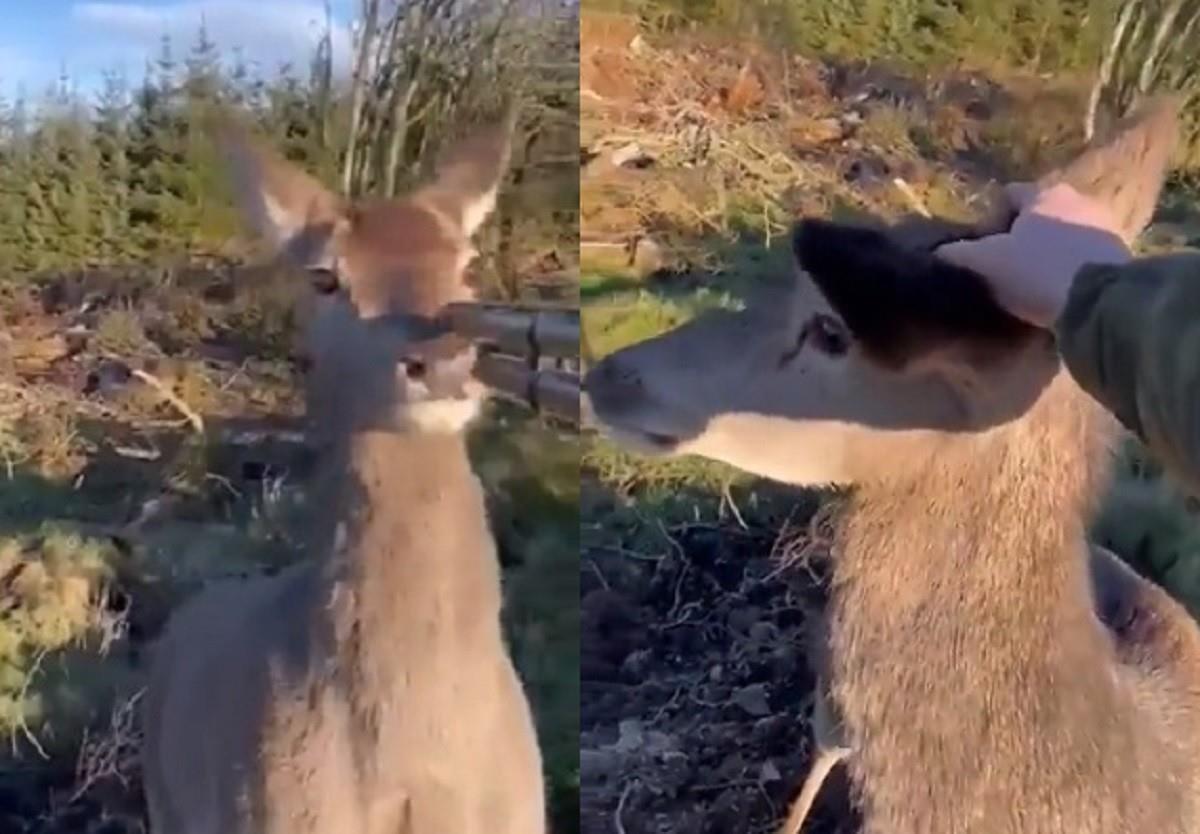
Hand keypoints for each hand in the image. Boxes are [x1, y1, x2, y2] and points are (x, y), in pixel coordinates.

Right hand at [935, 183, 1131, 326]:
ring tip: (1034, 283)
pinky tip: (1060, 291)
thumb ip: (957, 255)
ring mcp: (1104, 225)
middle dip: (1022, 236)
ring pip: (1064, 234)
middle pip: (1039, 214)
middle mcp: (1077, 200)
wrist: (1099, 300)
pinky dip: (1071, 267)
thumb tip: (937, 252)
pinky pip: (1085, 255)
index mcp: (1042, 194)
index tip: (982, 247)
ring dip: (1049, 251)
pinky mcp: (1121, 253)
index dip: (990, 218)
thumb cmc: (1035, 270)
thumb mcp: (985, 264)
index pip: (1009, 194)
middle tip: (1006, 266)